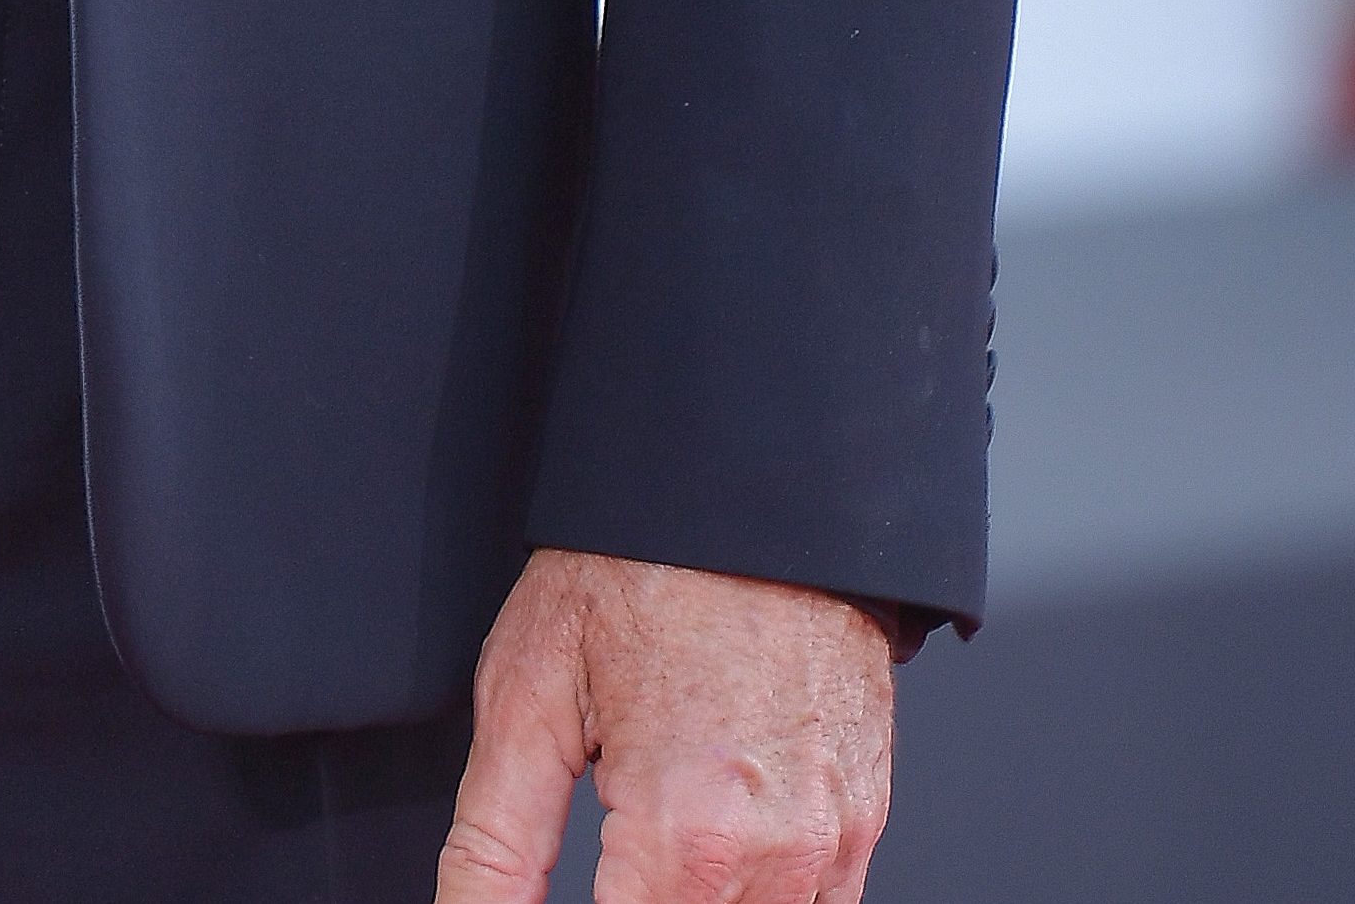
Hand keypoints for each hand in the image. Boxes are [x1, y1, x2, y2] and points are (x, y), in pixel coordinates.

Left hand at [436, 550, 893, 901]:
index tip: (578, 881)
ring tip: (646, 837)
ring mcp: (833, 849)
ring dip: (692, 900)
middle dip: (632, 901)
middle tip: (605, 851)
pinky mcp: (862, 826)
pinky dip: (756, 897)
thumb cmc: (640, 568)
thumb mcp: (527, 692)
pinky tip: (707, 846)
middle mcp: (775, 862)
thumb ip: (492, 844)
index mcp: (687, 838)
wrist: (751, 491)